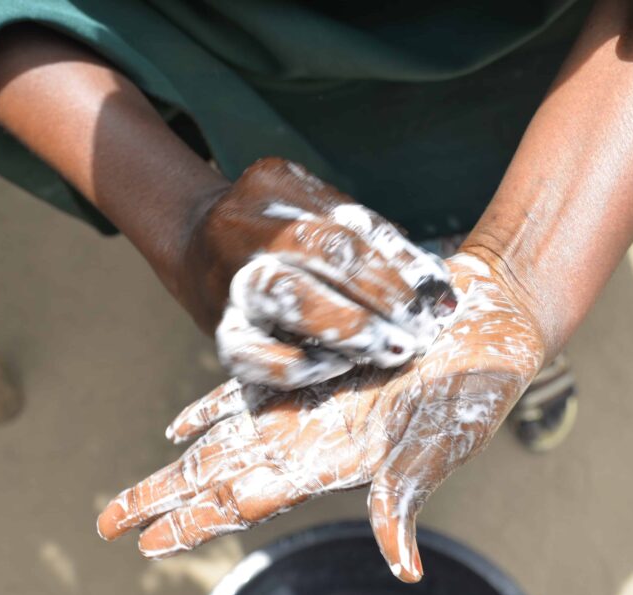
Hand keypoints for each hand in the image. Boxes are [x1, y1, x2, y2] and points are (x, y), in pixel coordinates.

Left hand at [98, 249, 544, 580]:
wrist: (490, 323)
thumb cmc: (477, 386)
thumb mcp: (445, 439)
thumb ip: (409, 496)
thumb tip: (405, 566)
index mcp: (330, 461)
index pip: (246, 500)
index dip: (196, 521)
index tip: (146, 545)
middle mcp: (308, 439)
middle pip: (217, 479)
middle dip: (164, 503)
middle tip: (106, 525)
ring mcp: (306, 406)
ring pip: (220, 443)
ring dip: (175, 468)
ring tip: (130, 496)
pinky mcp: (311, 368)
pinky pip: (246, 393)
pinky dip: (209, 409)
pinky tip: (177, 425)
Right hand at [181, 158, 457, 388]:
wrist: (194, 244)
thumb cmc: (281, 227)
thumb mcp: (318, 208)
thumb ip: (373, 239)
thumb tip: (435, 284)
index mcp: (274, 190)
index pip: (346, 229)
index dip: (397, 267)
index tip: (438, 300)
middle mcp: (246, 231)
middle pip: (320, 255)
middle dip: (379, 297)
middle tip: (419, 332)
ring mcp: (229, 281)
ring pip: (288, 301)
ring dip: (348, 330)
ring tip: (391, 351)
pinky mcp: (219, 332)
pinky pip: (254, 357)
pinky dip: (298, 366)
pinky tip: (337, 366)